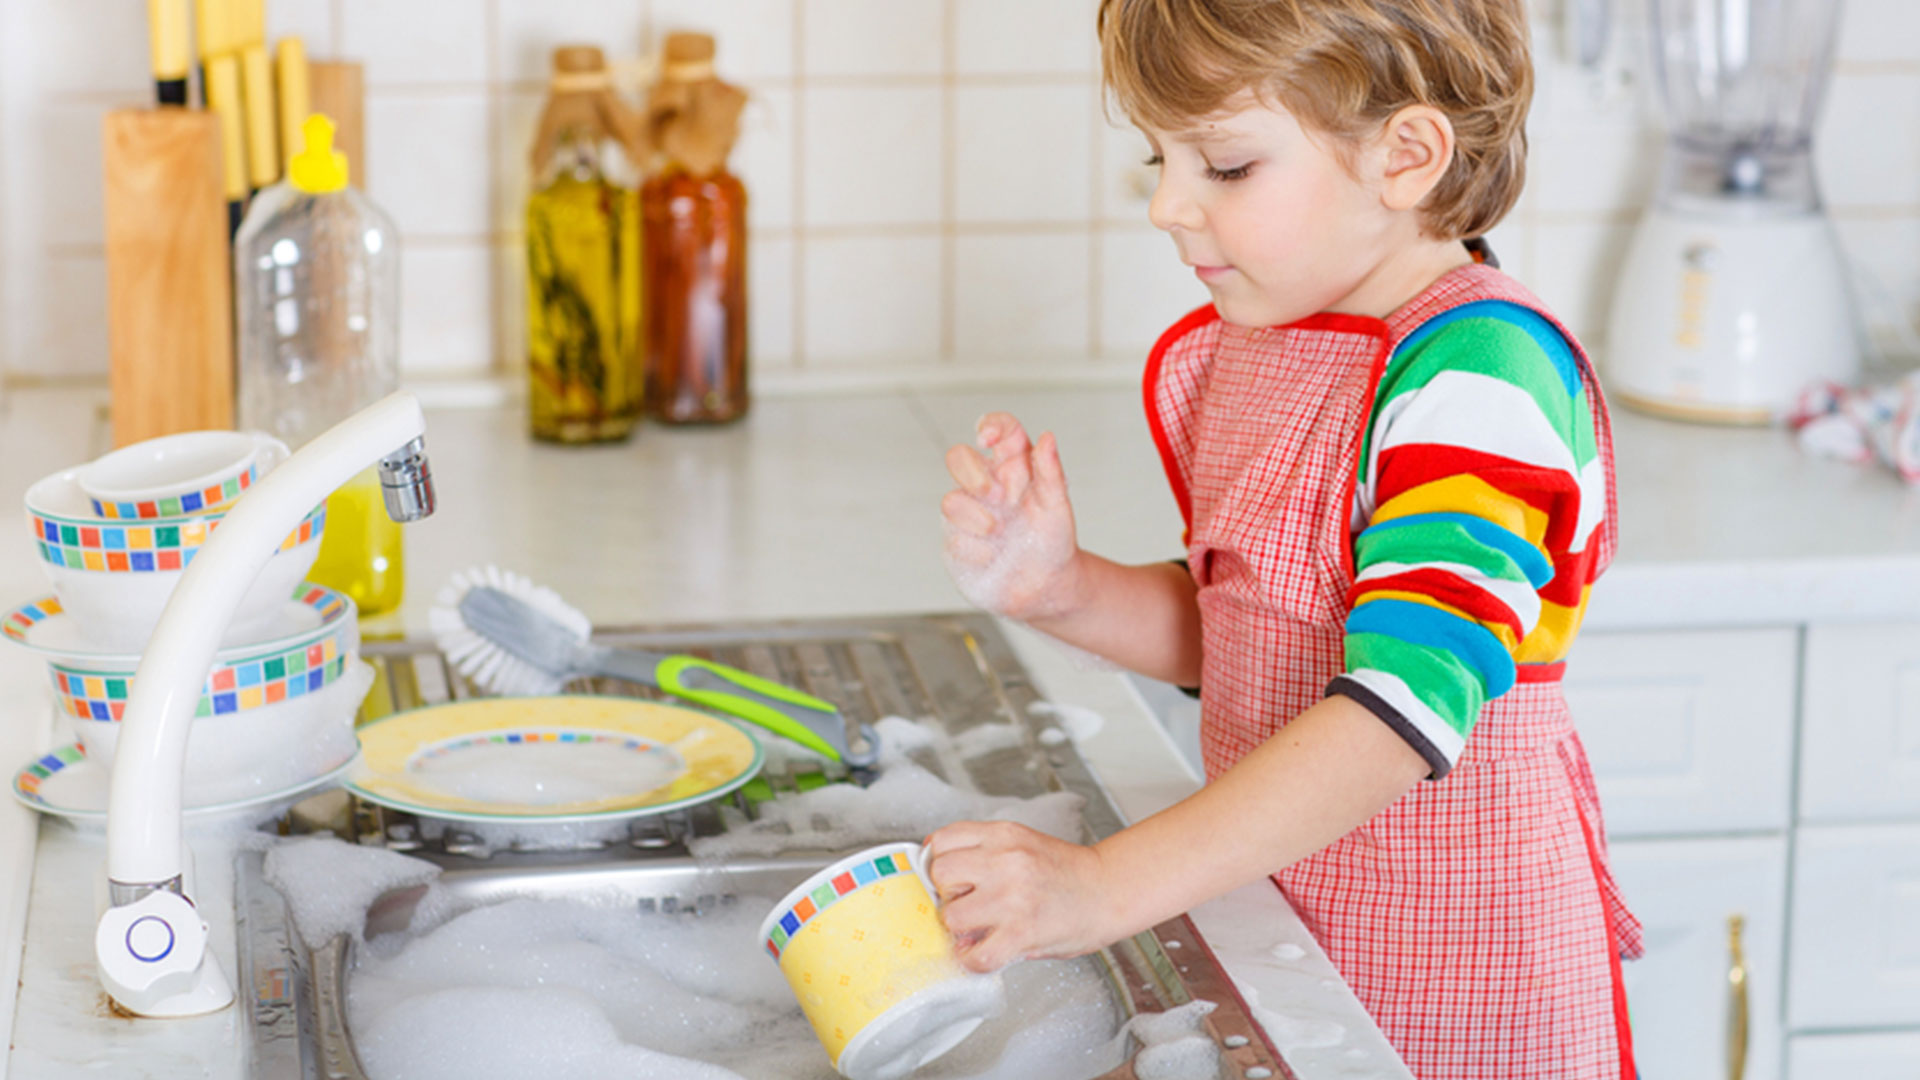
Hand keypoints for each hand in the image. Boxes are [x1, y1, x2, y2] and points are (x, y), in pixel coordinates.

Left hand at [924, 821, 1115, 972]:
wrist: (1108, 891)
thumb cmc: (1065, 872)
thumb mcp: (1022, 842)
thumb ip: (983, 849)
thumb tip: (935, 868)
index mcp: (1004, 835)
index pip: (942, 841)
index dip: (940, 862)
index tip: (950, 878)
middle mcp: (1006, 861)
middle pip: (940, 875)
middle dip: (948, 893)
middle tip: (967, 902)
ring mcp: (1013, 897)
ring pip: (951, 916)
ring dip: (961, 928)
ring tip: (980, 927)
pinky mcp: (1022, 933)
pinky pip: (976, 955)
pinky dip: (973, 960)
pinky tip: (984, 952)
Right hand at [940, 413, 1081, 621]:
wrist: (1046, 587)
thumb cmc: (1052, 542)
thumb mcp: (1057, 506)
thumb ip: (1051, 472)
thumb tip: (1048, 437)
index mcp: (1012, 468)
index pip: (999, 432)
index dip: (990, 426)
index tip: (988, 438)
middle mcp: (985, 487)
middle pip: (958, 457)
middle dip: (971, 473)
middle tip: (997, 496)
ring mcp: (967, 515)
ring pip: (951, 501)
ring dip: (978, 519)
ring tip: (1000, 533)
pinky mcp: (956, 544)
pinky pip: (955, 540)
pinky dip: (980, 551)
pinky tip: (995, 558)